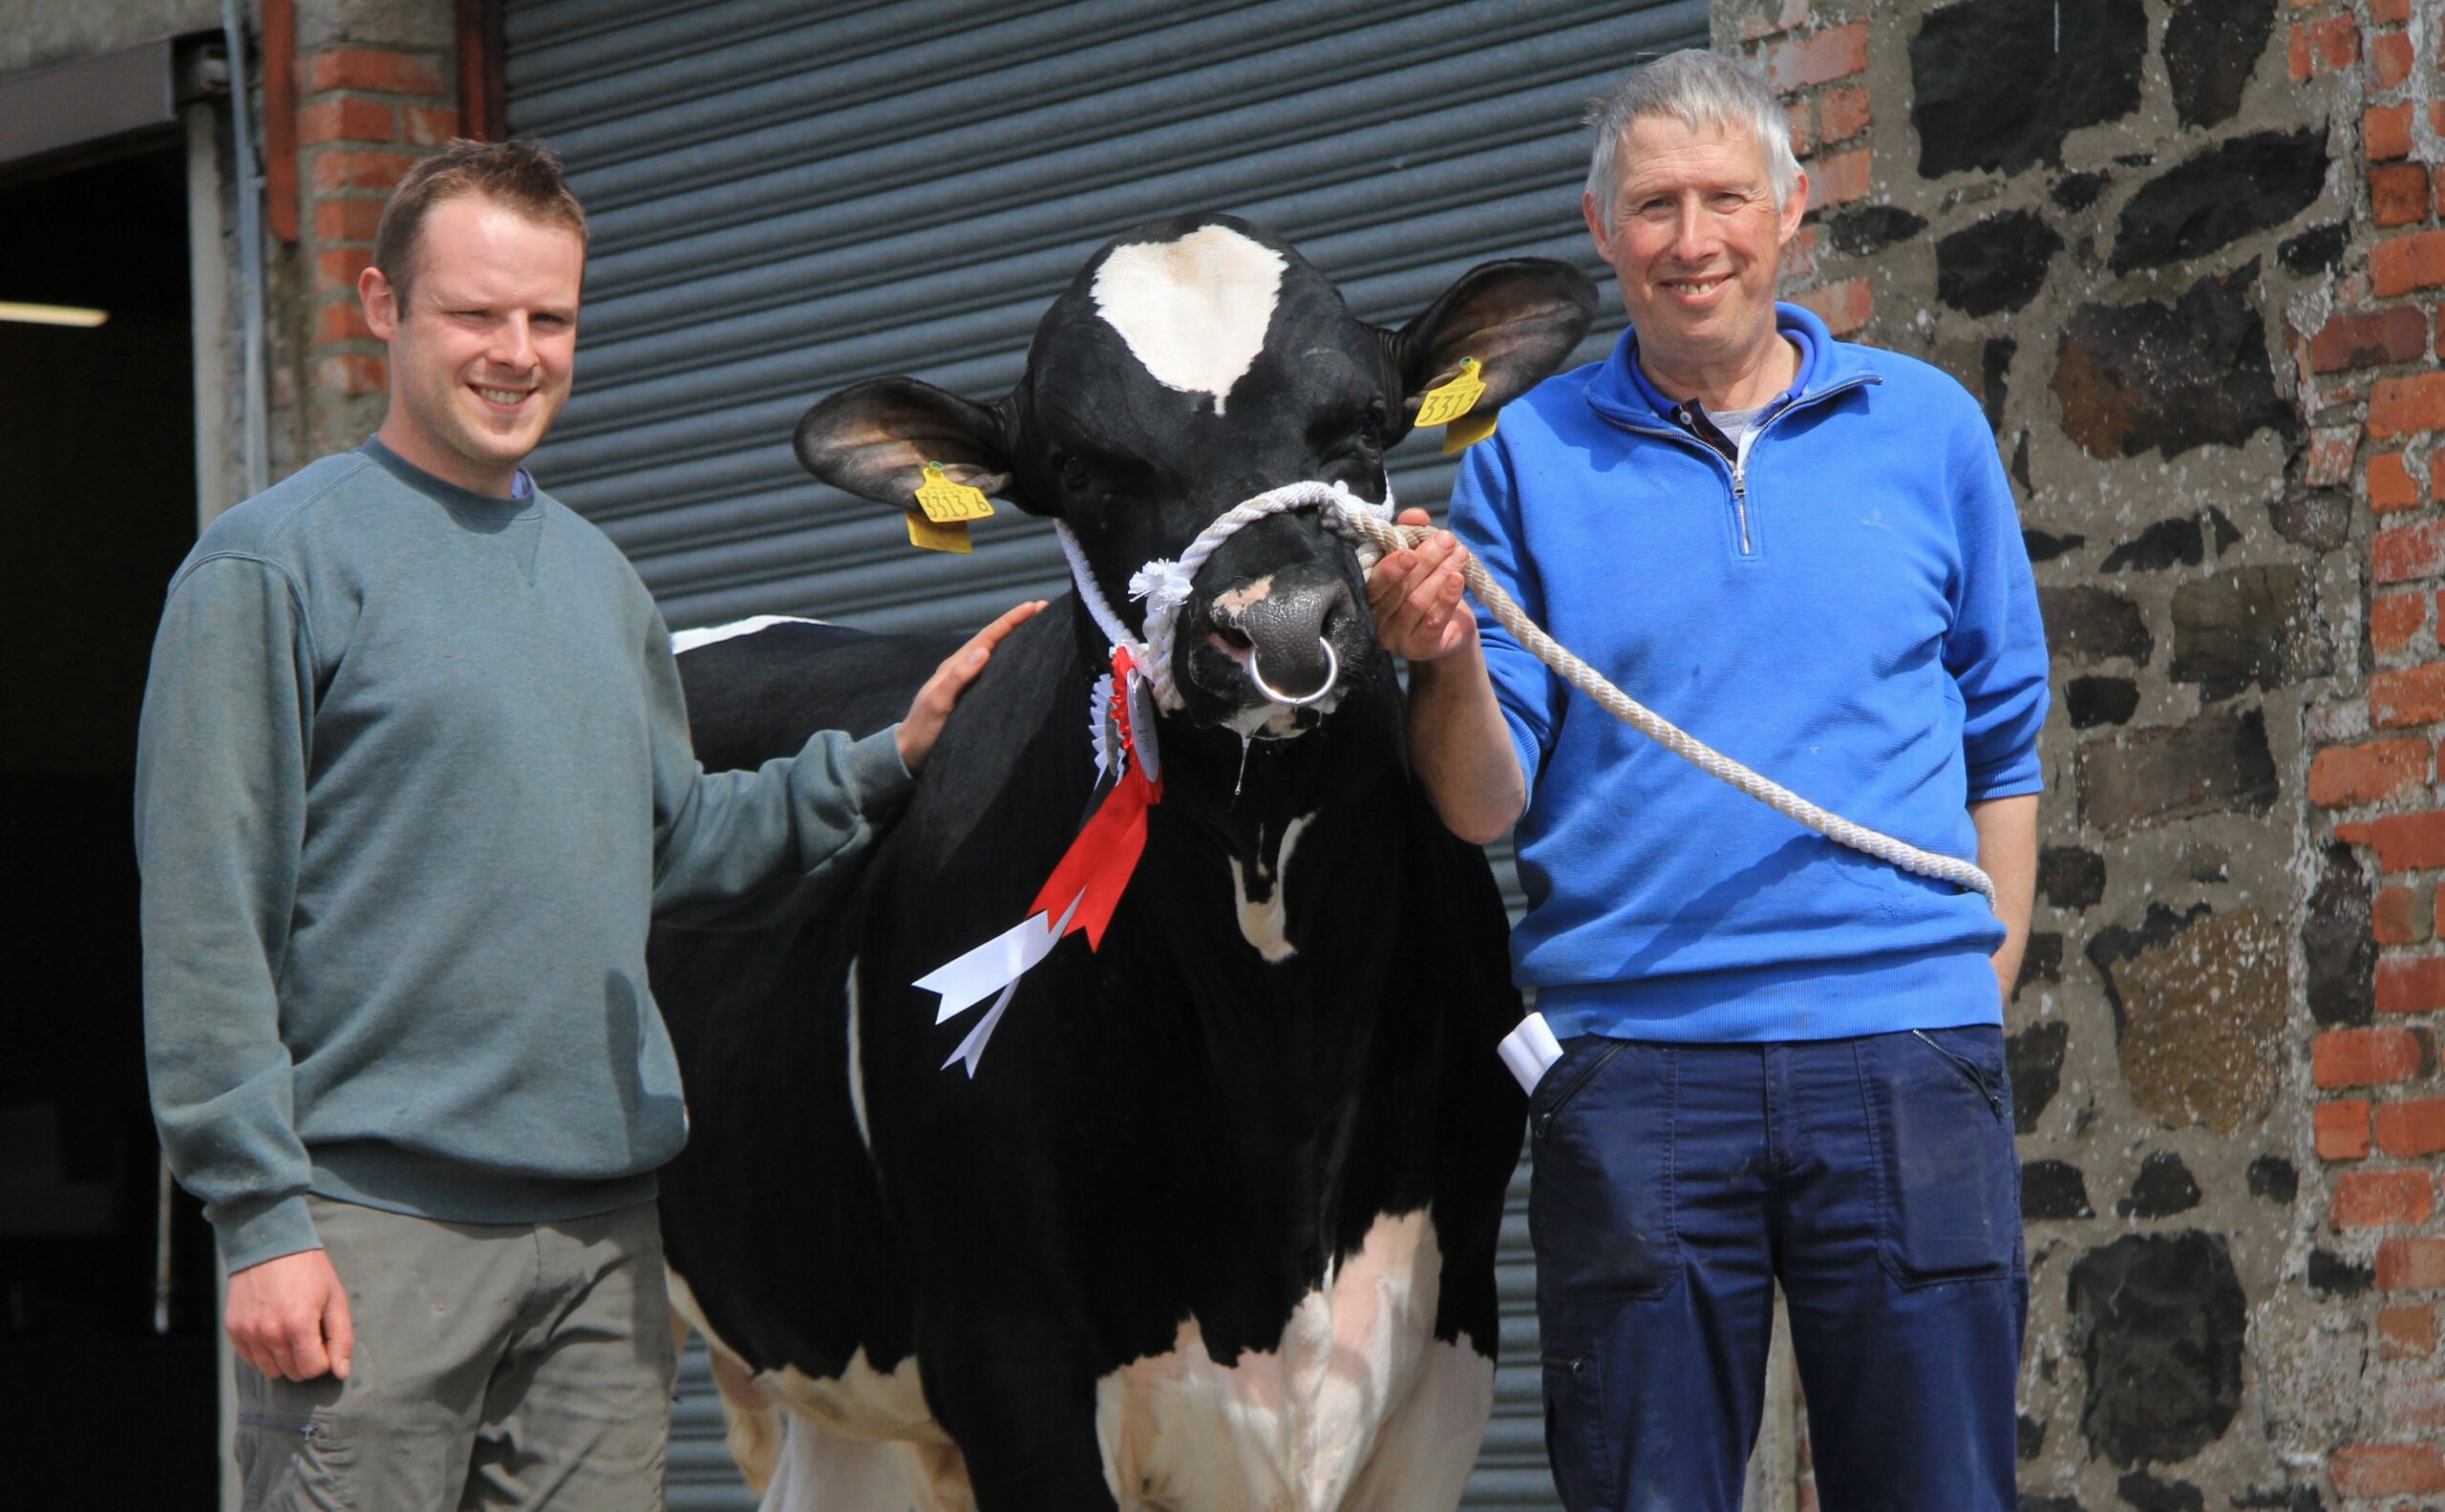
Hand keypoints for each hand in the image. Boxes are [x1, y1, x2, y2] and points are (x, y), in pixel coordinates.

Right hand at [226, 1248, 353, 1381]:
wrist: (269, 1243)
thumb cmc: (308, 1270)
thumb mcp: (335, 1297)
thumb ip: (341, 1338)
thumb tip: (341, 1372)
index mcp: (298, 1325)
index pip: (313, 1370)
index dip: (324, 1359)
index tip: (324, 1340)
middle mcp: (269, 1333)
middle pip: (292, 1373)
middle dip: (306, 1360)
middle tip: (309, 1334)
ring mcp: (248, 1332)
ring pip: (270, 1371)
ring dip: (285, 1359)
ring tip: (291, 1332)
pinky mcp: (233, 1329)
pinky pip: (251, 1359)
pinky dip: (265, 1352)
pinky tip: (274, 1330)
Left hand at [897, 600, 1046, 773]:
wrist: (910, 753)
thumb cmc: (924, 729)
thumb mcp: (938, 704)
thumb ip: (958, 677)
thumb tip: (984, 651)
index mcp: (955, 666)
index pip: (987, 637)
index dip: (1010, 621)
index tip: (1033, 606)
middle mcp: (962, 669)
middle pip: (993, 639)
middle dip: (1018, 623)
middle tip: (1043, 609)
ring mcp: (967, 682)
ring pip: (995, 653)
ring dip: (1016, 639)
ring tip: (1039, 627)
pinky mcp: (971, 696)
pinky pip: (995, 670)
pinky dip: (1011, 660)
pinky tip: (1023, 661)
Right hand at [1366, 508, 1476, 662]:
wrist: (1449, 628)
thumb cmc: (1426, 586)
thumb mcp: (1419, 556)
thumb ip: (1412, 533)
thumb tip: (1416, 515)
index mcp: (1370, 592)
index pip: (1375, 579)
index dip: (1391, 565)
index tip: (1410, 550)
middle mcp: (1376, 617)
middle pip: (1400, 588)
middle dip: (1426, 560)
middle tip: (1448, 540)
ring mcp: (1395, 636)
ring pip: (1417, 601)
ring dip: (1441, 574)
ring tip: (1460, 554)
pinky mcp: (1418, 647)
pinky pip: (1433, 621)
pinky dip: (1447, 599)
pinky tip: (1458, 580)